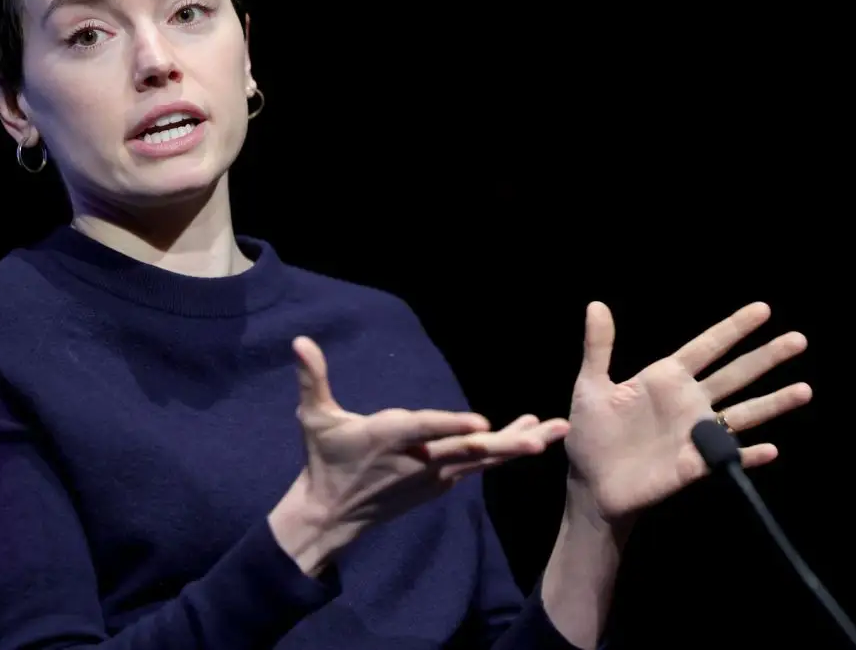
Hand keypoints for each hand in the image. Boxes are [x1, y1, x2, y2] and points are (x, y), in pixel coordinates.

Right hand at [270, 336, 567, 572]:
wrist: (333, 513)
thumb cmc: (324, 459)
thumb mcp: (314, 419)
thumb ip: (312, 379)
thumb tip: (299, 341)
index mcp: (388, 439)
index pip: (424, 429)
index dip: (452, 425)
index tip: (480, 422)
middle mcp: (418, 460)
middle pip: (467, 450)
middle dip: (506, 444)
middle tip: (541, 438)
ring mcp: (434, 475)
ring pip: (481, 458)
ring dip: (519, 444)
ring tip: (555, 432)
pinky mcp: (442, 483)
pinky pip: (479, 464)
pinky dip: (505, 450)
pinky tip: (533, 436)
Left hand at [563, 302, 811, 523]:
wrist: (592, 482)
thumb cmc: (592, 432)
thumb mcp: (591, 386)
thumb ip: (598, 347)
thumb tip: (596, 305)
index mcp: (666, 378)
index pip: (707, 347)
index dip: (733, 328)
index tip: (763, 309)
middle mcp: (689, 401)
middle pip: (735, 374)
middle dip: (766, 357)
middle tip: (799, 339)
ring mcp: (696, 433)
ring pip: (743, 413)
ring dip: (773, 402)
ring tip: (804, 389)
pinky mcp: (696, 465)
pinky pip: (729, 458)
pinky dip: (749, 455)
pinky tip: (770, 450)